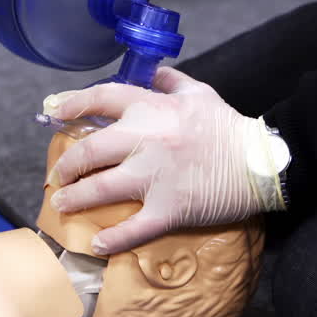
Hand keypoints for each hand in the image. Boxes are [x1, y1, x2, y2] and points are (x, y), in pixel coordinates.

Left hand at [43, 67, 286, 254]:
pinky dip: (113, 239)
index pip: (101, 99)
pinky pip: (134, 227)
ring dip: (75, 198)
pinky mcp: (169, 208)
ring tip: (62, 204)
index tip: (53, 112)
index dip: (72, 104)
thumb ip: (170, 81)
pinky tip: (97, 244)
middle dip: (67, 165)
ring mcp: (155, 176)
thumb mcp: (200, 92)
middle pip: (90, 151)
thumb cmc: (230, 127)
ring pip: (102, 188)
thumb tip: (151, 73)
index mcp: (152, 109)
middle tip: (58, 175)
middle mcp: (146, 140)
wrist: (263, 162)